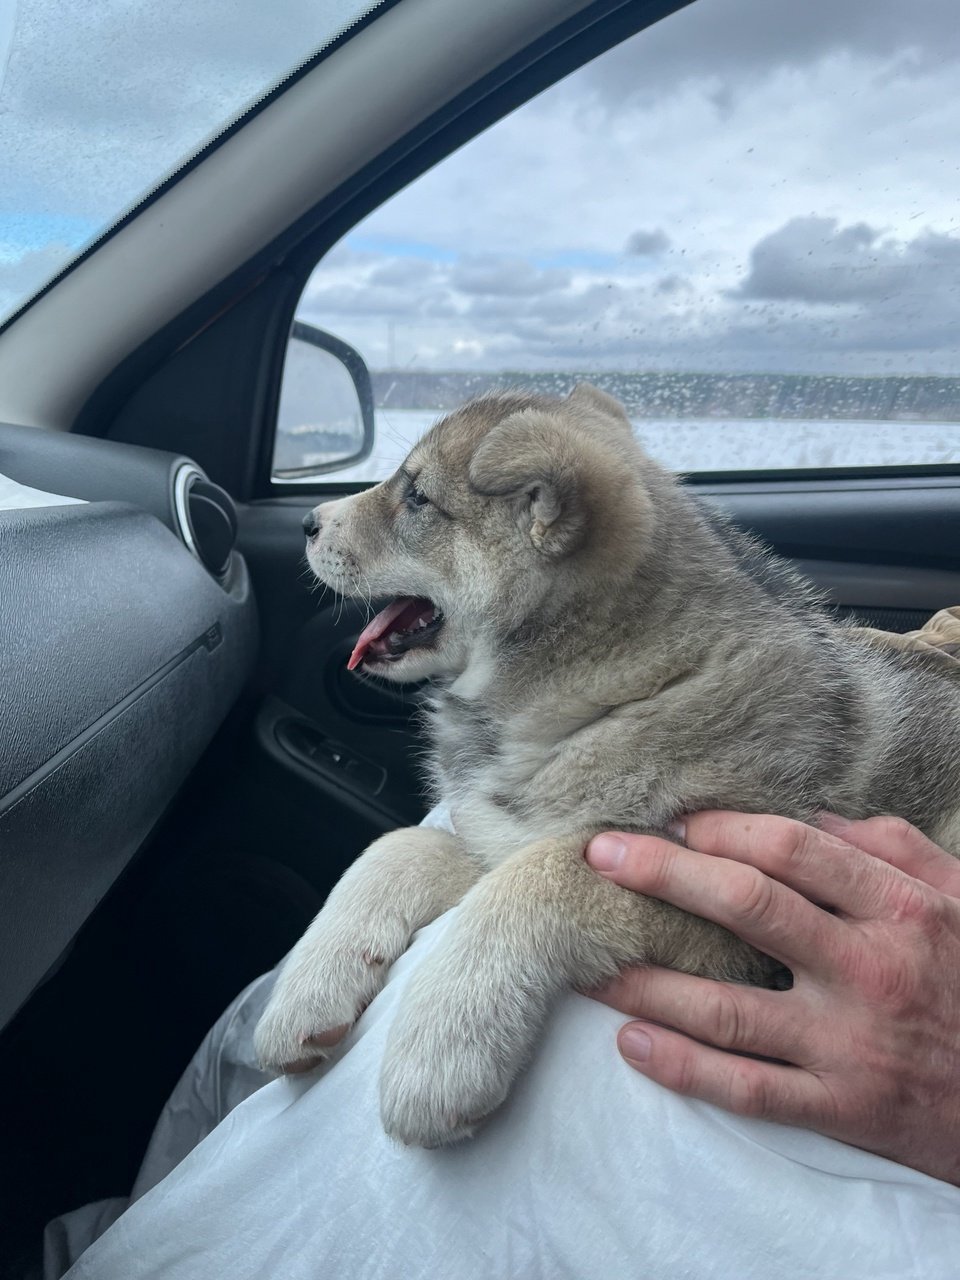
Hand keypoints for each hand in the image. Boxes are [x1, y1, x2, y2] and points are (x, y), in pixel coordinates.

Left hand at [585, 812, 959, 1185]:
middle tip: (598, 858)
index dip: (720, 828)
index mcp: (897, 907)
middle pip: (747, 907)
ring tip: (587, 964)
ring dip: (648, 983)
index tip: (668, 821)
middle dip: (662, 875)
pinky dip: (685, 1069)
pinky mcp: (845, 1108)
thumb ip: (891, 848)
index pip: (790, 850)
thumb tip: (814, 816)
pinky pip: (751, 1089)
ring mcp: (852, 1044)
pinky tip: (632, 1045)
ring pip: (730, 1007)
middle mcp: (869, 969)